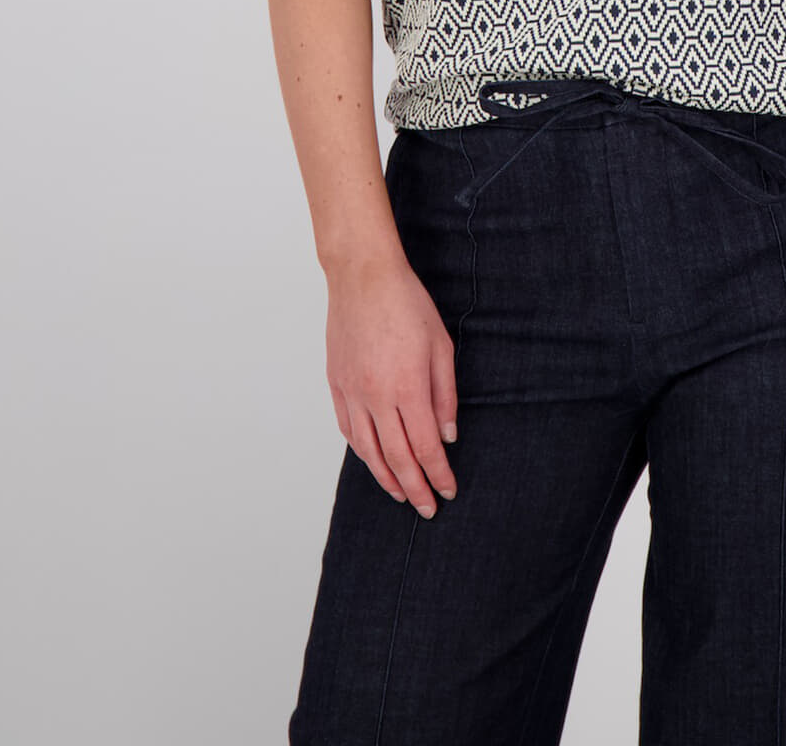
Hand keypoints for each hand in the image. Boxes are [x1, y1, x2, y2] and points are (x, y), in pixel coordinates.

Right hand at [325, 256, 460, 516]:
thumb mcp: (441, 346)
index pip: (425, 447)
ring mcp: (352, 392)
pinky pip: (348, 429)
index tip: (448, 490)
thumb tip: (447, 435)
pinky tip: (372, 460)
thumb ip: (445, 394)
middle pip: (396, 457)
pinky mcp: (337, 384)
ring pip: (367, 451)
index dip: (438, 474)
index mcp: (407, 387)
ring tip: (401, 493)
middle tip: (427, 508)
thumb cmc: (407, 304)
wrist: (363, 277)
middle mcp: (376, 397)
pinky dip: (361, 451)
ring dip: (386, 478)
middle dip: (415, 488)